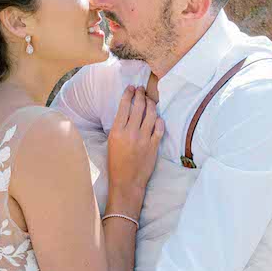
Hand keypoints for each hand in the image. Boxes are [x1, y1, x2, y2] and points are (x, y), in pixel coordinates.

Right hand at [107, 85, 163, 211]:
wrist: (126, 182)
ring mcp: (143, 139)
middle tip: (141, 90)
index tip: (131, 88)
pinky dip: (159, 120)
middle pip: (139, 107)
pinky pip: (160, 127)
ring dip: (151, 104)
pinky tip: (158, 118)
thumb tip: (127, 111)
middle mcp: (130, 133)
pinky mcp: (154, 146)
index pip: (124, 106)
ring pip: (151, 114)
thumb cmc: (116, 163)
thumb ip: (119, 126)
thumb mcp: (111, 142)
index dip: (129, 94)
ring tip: (150, 100)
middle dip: (140, 94)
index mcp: (117, 131)